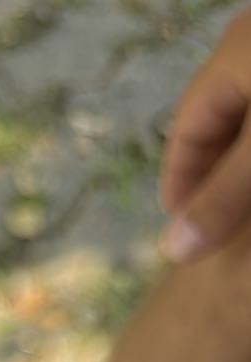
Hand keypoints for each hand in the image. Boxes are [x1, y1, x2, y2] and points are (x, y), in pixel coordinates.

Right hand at [161, 7, 250, 259]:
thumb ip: (224, 197)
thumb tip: (173, 251)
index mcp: (233, 54)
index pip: (187, 128)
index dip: (180, 185)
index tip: (182, 236)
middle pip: (220, 124)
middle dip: (213, 180)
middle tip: (212, 231)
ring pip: (250, 124)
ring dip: (242, 170)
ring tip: (242, 212)